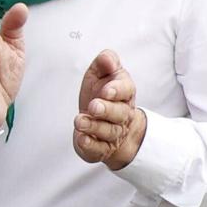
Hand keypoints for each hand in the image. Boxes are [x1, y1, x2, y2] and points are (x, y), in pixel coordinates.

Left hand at [72, 49, 144, 169]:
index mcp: (124, 94)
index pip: (127, 90)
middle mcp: (122, 115)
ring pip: (108, 131)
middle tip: (93, 106)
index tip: (106, 91)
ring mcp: (113, 133)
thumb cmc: (102, 95)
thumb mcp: (101, 74)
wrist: (107, 123)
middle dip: (106, 110)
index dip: (117, 90)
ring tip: (79, 121)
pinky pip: (98, 149)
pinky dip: (90, 145)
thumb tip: (106, 58)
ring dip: (94, 126)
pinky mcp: (101, 148)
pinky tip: (82, 138)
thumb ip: (105, 63)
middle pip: (119, 113)